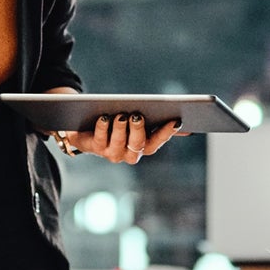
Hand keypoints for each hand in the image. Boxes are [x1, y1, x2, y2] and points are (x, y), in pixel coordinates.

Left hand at [62, 112, 182, 165]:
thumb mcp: (136, 123)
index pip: (157, 142)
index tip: (174, 120)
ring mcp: (112, 153)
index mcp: (143, 147)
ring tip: (121, 115)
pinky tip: (104, 118)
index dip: (166, 133)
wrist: (87, 129)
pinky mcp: (95, 147)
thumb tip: (183, 126)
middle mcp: (129, 154)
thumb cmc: (117, 124)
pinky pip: (100, 139)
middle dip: (138, 130)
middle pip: (138, 145)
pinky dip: (102, 127)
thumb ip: (157, 124)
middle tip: (137, 115)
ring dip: (120, 129)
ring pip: (118, 143)